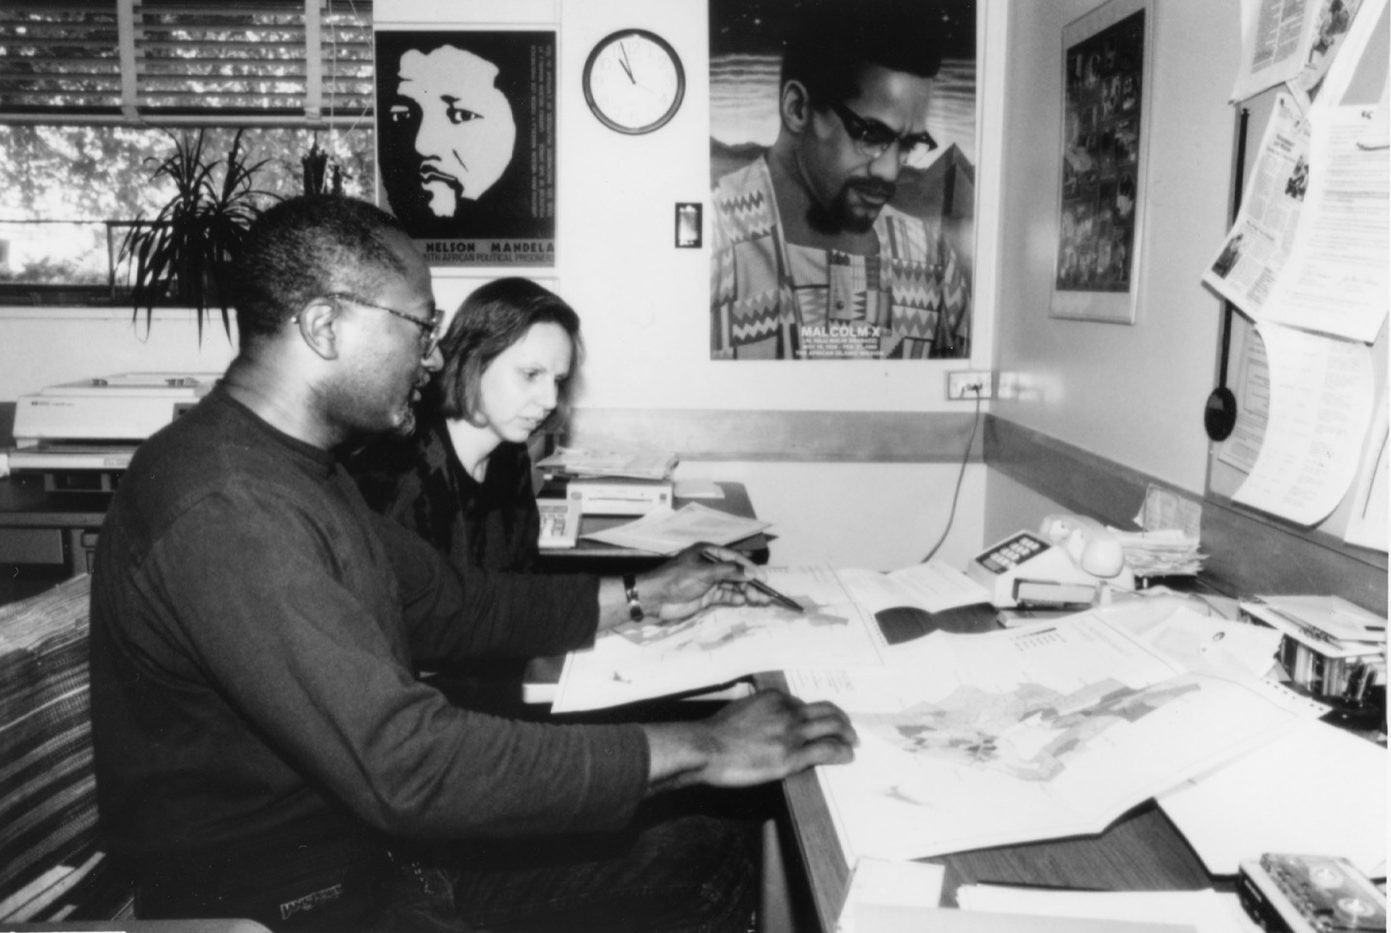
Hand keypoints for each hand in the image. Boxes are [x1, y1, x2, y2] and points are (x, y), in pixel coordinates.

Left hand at [637, 543, 771, 623]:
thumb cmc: (676, 579)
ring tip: (759, 599)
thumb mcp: (704, 572)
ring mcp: (708, 581)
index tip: (762, 578)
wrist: (655, 597)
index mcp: (708, 552)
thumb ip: (728, 572)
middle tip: (763, 592)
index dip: (749, 567)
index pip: (734, 559)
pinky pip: (725, 595)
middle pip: (735, 573)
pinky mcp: (706, 595)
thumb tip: (750, 572)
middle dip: (750, 582)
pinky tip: (743, 601)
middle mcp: (710, 565)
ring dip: (745, 591)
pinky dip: (734, 598)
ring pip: (732, 585)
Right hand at [644, 690, 856, 791]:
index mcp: (774, 698)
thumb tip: (767, 722)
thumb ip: (759, 712)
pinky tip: (847, 756)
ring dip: (846, 734)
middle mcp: (787, 711)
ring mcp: (791, 733)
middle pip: (825, 711)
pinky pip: (826, 750)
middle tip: (847, 729)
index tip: (818, 723)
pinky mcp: (792, 756)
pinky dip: (841, 752)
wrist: (706, 748)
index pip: (802, 704)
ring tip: (853, 741)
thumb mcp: (740, 710)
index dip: (813, 715)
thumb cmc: (715, 734)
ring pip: (831, 727)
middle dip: (840, 719)